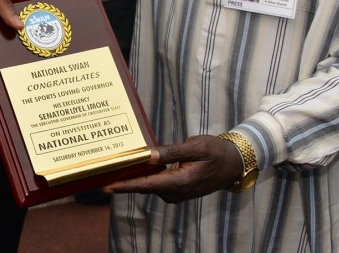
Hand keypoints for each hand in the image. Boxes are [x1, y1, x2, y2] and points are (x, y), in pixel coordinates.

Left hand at [105, 135, 243, 202]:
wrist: (234, 164)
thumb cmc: (216, 152)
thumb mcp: (196, 146)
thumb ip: (172, 152)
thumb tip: (149, 155)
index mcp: (181, 182)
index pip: (148, 185)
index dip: (126, 185)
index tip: (108, 186)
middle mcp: (177, 191)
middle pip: (145, 186)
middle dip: (125, 180)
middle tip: (104, 172)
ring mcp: (178, 192)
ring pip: (150, 184)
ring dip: (135, 177)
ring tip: (117, 166)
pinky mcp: (178, 189)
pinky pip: (157, 183)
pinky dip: (146, 176)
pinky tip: (137, 165)